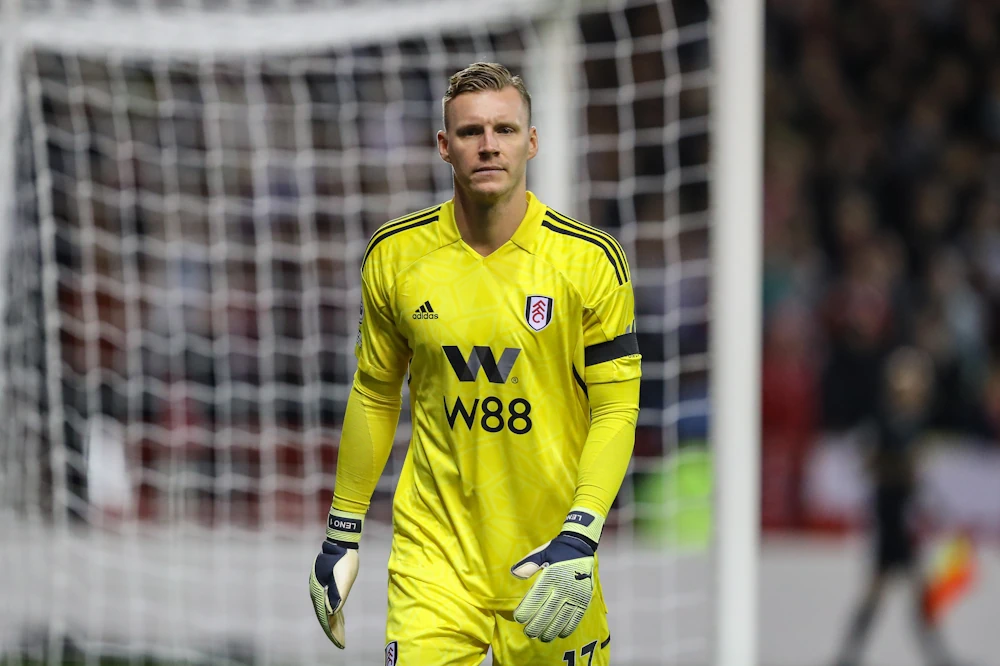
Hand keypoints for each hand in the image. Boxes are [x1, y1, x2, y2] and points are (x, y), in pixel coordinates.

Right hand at [309, 509, 362, 648]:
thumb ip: (339, 593)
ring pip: (324, 607)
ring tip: (338, 632)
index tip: (338, 642)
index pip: (325, 616)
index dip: (331, 630)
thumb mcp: (346, 576)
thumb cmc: (345, 558)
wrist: (341, 542)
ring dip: (331, 619)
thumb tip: (333, 611)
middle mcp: (317, 590)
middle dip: (331, 628)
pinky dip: (332, 610)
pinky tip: (337, 615)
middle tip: (339, 641)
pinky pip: (327, 600)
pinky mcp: (324, 582)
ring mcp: (319, 586)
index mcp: (320, 590)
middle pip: (323, 613)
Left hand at [510, 533, 596, 641]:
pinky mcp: (584, 599)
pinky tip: (560, 634)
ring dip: (551, 630)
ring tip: (542, 637)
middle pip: (548, 612)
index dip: (526, 611)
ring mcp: (575, 595)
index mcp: (551, 576)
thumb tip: (514, 574)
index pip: (536, 598)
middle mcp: (563, 587)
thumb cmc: (556, 551)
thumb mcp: (541, 552)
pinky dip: (568, 628)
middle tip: (528, 633)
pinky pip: (576, 617)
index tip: (519, 618)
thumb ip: (528, 564)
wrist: (580, 546)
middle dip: (536, 625)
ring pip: (562, 618)